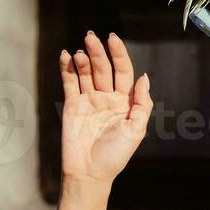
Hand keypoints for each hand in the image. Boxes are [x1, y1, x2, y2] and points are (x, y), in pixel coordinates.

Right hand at [58, 30, 152, 186]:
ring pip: (86, 73)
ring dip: (83, 60)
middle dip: (98, 52)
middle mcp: (107, 97)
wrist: (89, 173)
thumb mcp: (136, 130)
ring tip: (80, 52)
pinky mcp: (72, 106)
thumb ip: (142, 103)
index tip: (112, 39)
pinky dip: (67, 68)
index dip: (119, 54)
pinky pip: (70, 83)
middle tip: (90, 36)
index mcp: (124, 101)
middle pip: (103, 68)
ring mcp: (88, 100)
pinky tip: (65, 56)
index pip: (123, 71)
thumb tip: (144, 77)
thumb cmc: (115, 155)